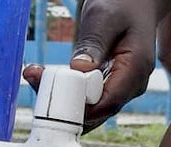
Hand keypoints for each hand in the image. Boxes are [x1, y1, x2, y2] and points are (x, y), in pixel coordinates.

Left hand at [25, 0, 170, 131]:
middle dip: (64, 106)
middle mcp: (131, 85)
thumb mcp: (105, 17)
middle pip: (97, 111)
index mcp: (136, 69)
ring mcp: (120, 89)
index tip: (52, 93)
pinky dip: (64, 94)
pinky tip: (43, 77)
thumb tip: (79, 69)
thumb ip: (94, 43)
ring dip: (60, 101)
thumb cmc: (122, 5)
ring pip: (89, 110)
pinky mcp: (108, 87)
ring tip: (34, 75)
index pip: (108, 102)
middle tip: (35, 79)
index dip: (79, 106)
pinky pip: (86, 100)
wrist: (134, 4)